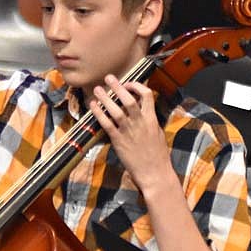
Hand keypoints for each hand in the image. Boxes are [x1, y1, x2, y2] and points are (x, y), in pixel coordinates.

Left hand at [89, 74, 171, 193]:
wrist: (154, 173)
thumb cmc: (157, 155)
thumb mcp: (157, 132)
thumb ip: (149, 119)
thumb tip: (142, 107)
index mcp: (151, 119)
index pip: (146, 95)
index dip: (136, 86)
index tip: (128, 83)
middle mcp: (140, 122)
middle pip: (128, 99)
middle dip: (118, 86)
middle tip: (108, 78)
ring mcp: (128, 131)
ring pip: (115, 110)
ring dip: (105, 98)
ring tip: (97, 89)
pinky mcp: (118, 141)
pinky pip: (106, 124)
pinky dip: (99, 113)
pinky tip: (93, 106)